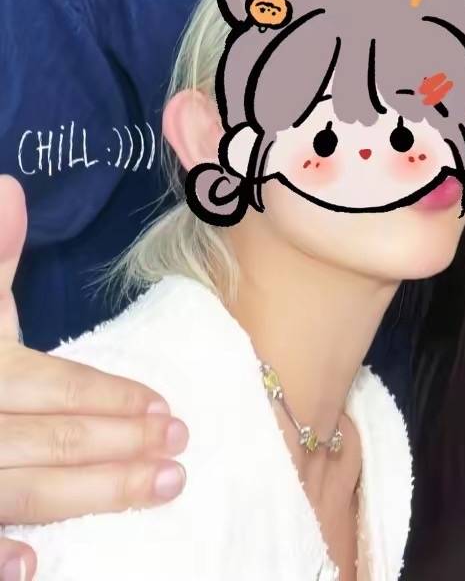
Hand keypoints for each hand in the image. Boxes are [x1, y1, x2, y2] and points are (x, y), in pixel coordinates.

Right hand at [0, 176, 187, 572]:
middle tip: (181, 450)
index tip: (166, 405)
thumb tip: (8, 187)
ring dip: (93, 496)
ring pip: (26, 489)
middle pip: (51, 440)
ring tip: (160, 488)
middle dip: (121, 447)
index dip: (111, 395)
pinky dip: (1, 558)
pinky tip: (37, 565)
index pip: (52, 384)